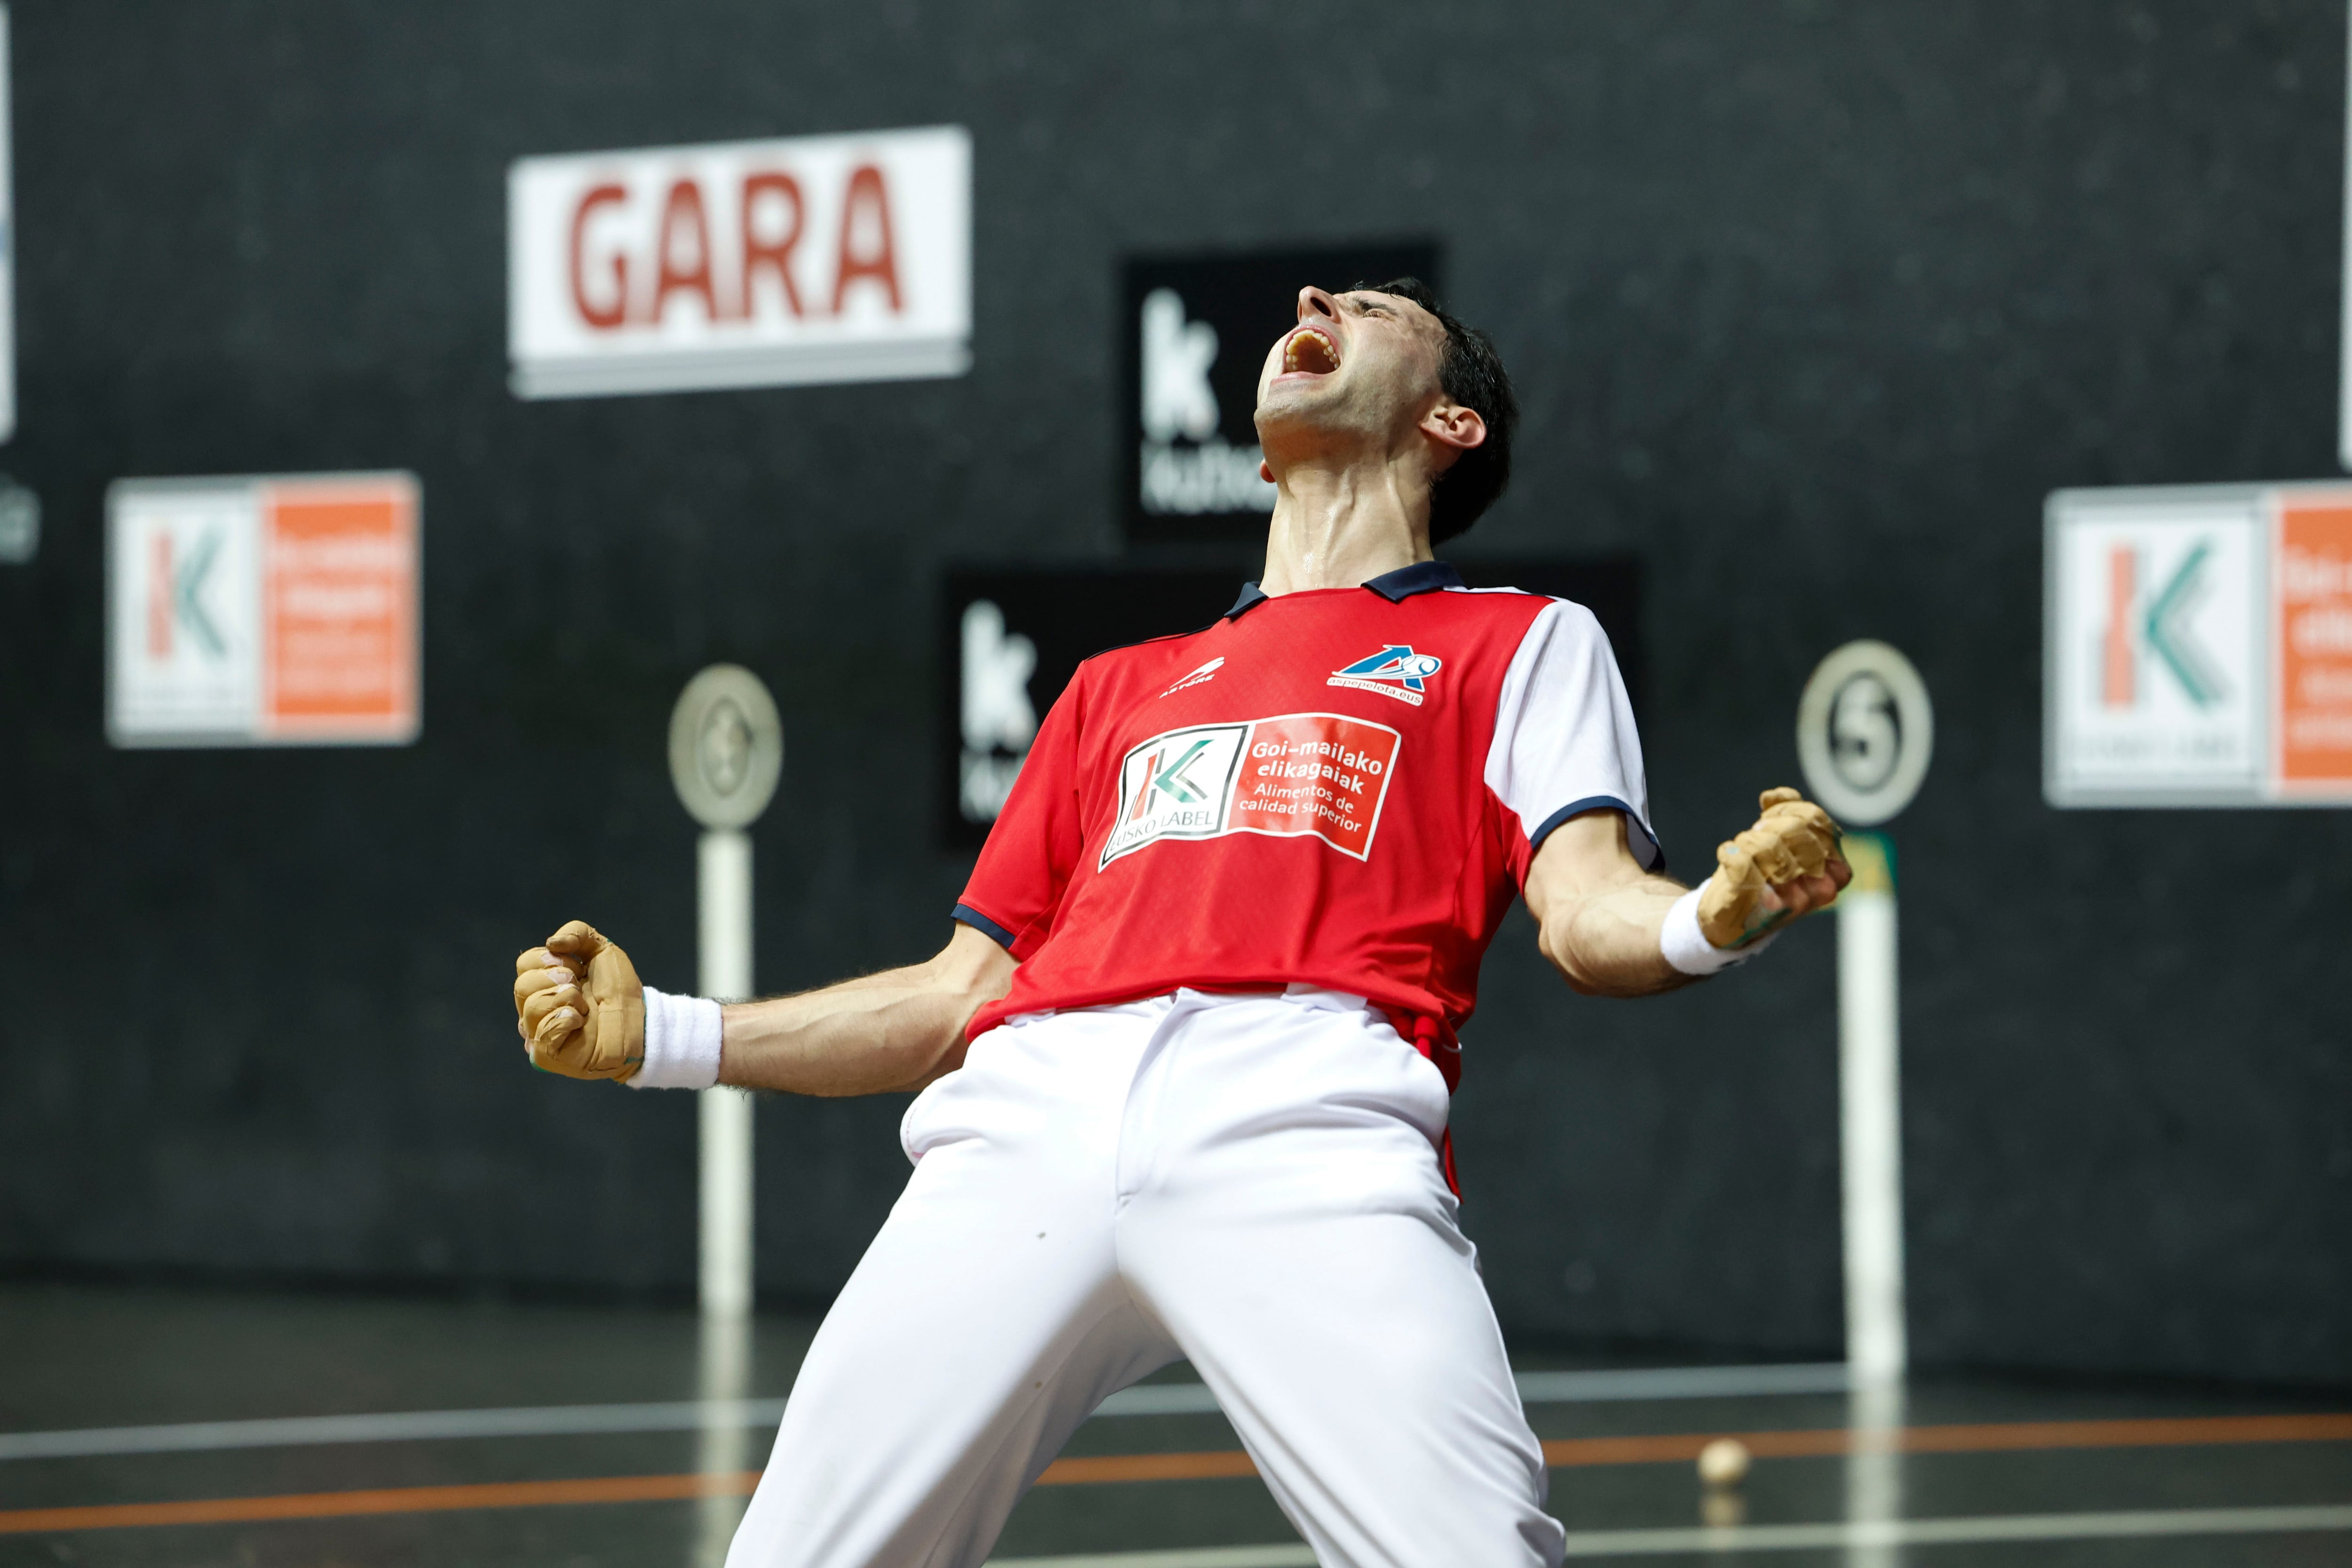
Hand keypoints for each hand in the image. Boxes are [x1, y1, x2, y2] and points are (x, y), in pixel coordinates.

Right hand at [511, 920, 645, 1080]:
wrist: (639, 1019)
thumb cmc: (619, 990)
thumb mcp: (602, 951)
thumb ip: (578, 933)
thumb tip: (551, 943)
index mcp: (543, 983)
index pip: (524, 963)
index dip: (552, 959)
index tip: (579, 967)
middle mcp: (535, 1008)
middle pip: (522, 985)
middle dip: (558, 978)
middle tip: (581, 986)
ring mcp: (539, 1032)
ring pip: (533, 1007)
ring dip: (567, 999)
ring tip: (585, 1007)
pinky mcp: (548, 1054)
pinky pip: (544, 1031)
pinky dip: (566, 1019)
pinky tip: (581, 1022)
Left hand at [1696, 788, 1850, 947]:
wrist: (1730, 917)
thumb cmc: (1763, 877)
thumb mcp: (1781, 842)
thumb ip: (1785, 814)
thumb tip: (1772, 796)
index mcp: (1834, 872)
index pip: (1818, 822)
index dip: (1792, 810)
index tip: (1771, 818)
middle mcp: (1819, 890)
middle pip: (1796, 831)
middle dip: (1771, 825)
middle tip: (1756, 833)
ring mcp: (1789, 902)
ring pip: (1770, 847)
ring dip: (1750, 839)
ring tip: (1743, 847)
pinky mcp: (1754, 907)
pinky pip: (1742, 866)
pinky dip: (1730, 853)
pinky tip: (1728, 855)